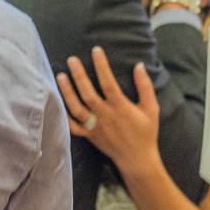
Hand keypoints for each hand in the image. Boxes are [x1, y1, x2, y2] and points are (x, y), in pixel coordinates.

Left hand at [56, 46, 160, 173]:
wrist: (137, 159)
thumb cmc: (146, 132)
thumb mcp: (152, 108)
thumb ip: (145, 86)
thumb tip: (139, 65)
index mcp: (121, 108)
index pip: (109, 83)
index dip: (101, 66)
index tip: (96, 50)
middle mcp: (106, 116)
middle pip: (88, 94)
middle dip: (79, 76)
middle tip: (72, 60)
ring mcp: (95, 127)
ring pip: (77, 108)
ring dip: (67, 92)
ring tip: (60, 76)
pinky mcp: (89, 135)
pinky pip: (73, 126)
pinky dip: (64, 116)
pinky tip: (58, 102)